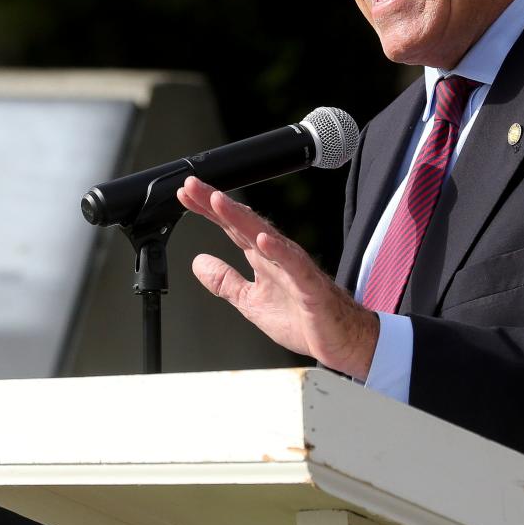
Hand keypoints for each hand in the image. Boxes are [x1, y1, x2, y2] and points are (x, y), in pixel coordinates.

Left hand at [176, 177, 378, 379]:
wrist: (339, 339)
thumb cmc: (302, 318)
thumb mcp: (250, 301)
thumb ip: (225, 281)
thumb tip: (197, 262)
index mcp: (261, 257)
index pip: (230, 226)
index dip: (206, 210)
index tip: (184, 194)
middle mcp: (276, 255)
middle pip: (243, 223)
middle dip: (217, 203)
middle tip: (192, 185)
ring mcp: (293, 267)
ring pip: (264, 236)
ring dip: (241, 218)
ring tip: (218, 202)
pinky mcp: (309, 285)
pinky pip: (293, 265)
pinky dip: (277, 251)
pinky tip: (261, 239)